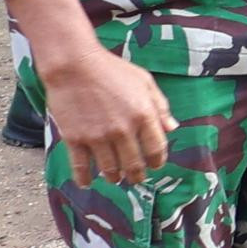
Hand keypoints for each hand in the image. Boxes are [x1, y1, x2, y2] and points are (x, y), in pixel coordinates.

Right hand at [42, 40, 175, 187]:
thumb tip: (172, 128)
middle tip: (136, 178)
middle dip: (137, 176)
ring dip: (114, 178)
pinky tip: (86, 183)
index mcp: (143, 115)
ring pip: (109, 170)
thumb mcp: (144, 81)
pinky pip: (80, 167)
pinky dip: (83, 178)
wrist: (74, 64)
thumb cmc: (111, 69)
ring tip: (115, 178)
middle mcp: (122, 130)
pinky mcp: (75, 139)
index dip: (157, 161)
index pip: (157, 149)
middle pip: (134, 165)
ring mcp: (98, 137)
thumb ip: (160, 106)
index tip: (155, 165)